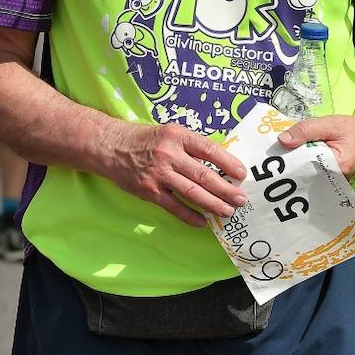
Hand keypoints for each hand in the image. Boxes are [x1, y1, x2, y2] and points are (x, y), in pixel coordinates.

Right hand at [101, 122, 247, 227]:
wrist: (112, 147)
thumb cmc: (147, 140)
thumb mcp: (171, 133)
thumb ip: (192, 146)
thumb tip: (221, 162)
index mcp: (179, 136)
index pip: (209, 149)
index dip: (228, 162)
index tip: (242, 173)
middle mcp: (170, 155)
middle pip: (203, 174)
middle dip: (225, 189)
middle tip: (241, 199)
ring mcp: (159, 174)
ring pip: (191, 192)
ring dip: (212, 203)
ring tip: (228, 211)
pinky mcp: (149, 191)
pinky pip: (173, 206)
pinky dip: (189, 215)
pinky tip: (203, 222)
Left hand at [277, 115, 354, 177]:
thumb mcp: (332, 124)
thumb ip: (307, 129)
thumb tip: (282, 140)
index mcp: (338, 167)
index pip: (306, 164)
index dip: (291, 157)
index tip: (277, 153)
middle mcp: (336, 181)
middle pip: (305, 174)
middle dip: (292, 164)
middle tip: (276, 158)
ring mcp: (333, 185)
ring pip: (308, 176)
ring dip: (298, 166)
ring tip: (286, 159)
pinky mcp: (331, 183)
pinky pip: (313, 177)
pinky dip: (305, 168)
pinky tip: (299, 161)